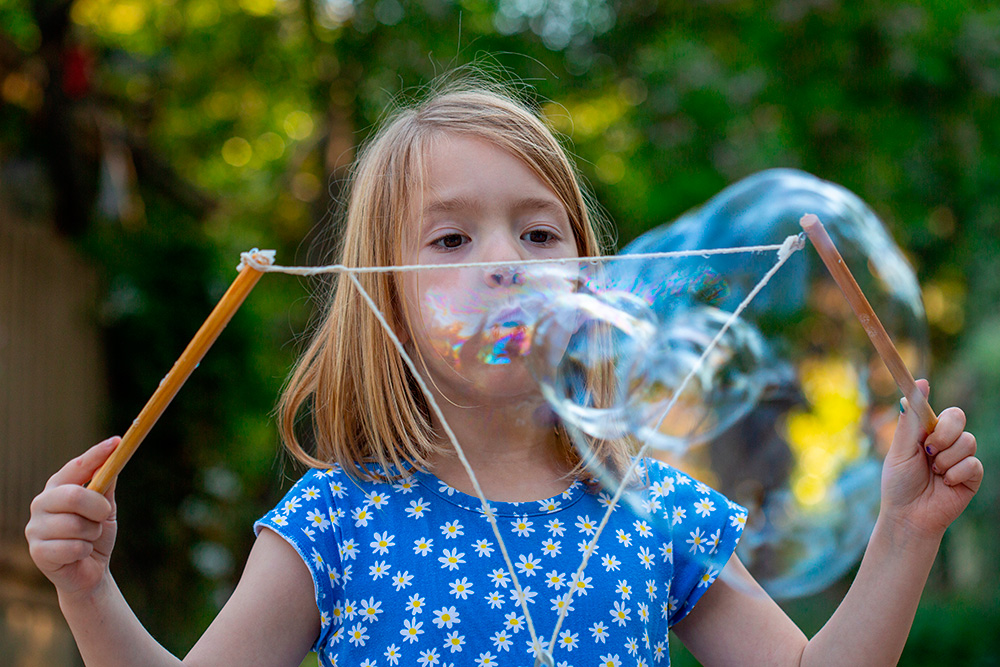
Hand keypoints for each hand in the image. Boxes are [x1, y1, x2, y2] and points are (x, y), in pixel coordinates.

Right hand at [25, 437, 120, 597]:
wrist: (90, 571)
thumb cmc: (95, 535)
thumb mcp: (105, 508)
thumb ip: (106, 485)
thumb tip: (114, 457)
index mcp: (58, 488)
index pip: (76, 467)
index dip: (96, 455)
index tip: (117, 442)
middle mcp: (41, 504)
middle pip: (73, 495)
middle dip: (97, 507)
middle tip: (104, 515)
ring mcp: (35, 528)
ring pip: (76, 525)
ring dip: (92, 533)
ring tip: (87, 539)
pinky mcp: (37, 551)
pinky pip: (73, 546)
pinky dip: (85, 550)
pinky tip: (79, 554)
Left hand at [880, 380, 982, 539]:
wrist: (909, 516)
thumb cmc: (899, 483)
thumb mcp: (900, 450)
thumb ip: (909, 421)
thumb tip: (912, 388)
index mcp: (924, 432)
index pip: (931, 407)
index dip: (925, 393)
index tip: (921, 381)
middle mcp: (944, 441)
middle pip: (957, 417)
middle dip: (944, 432)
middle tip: (928, 450)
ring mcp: (960, 457)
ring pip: (967, 440)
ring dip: (946, 459)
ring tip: (934, 473)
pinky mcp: (972, 475)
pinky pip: (972, 463)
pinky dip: (955, 474)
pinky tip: (946, 484)